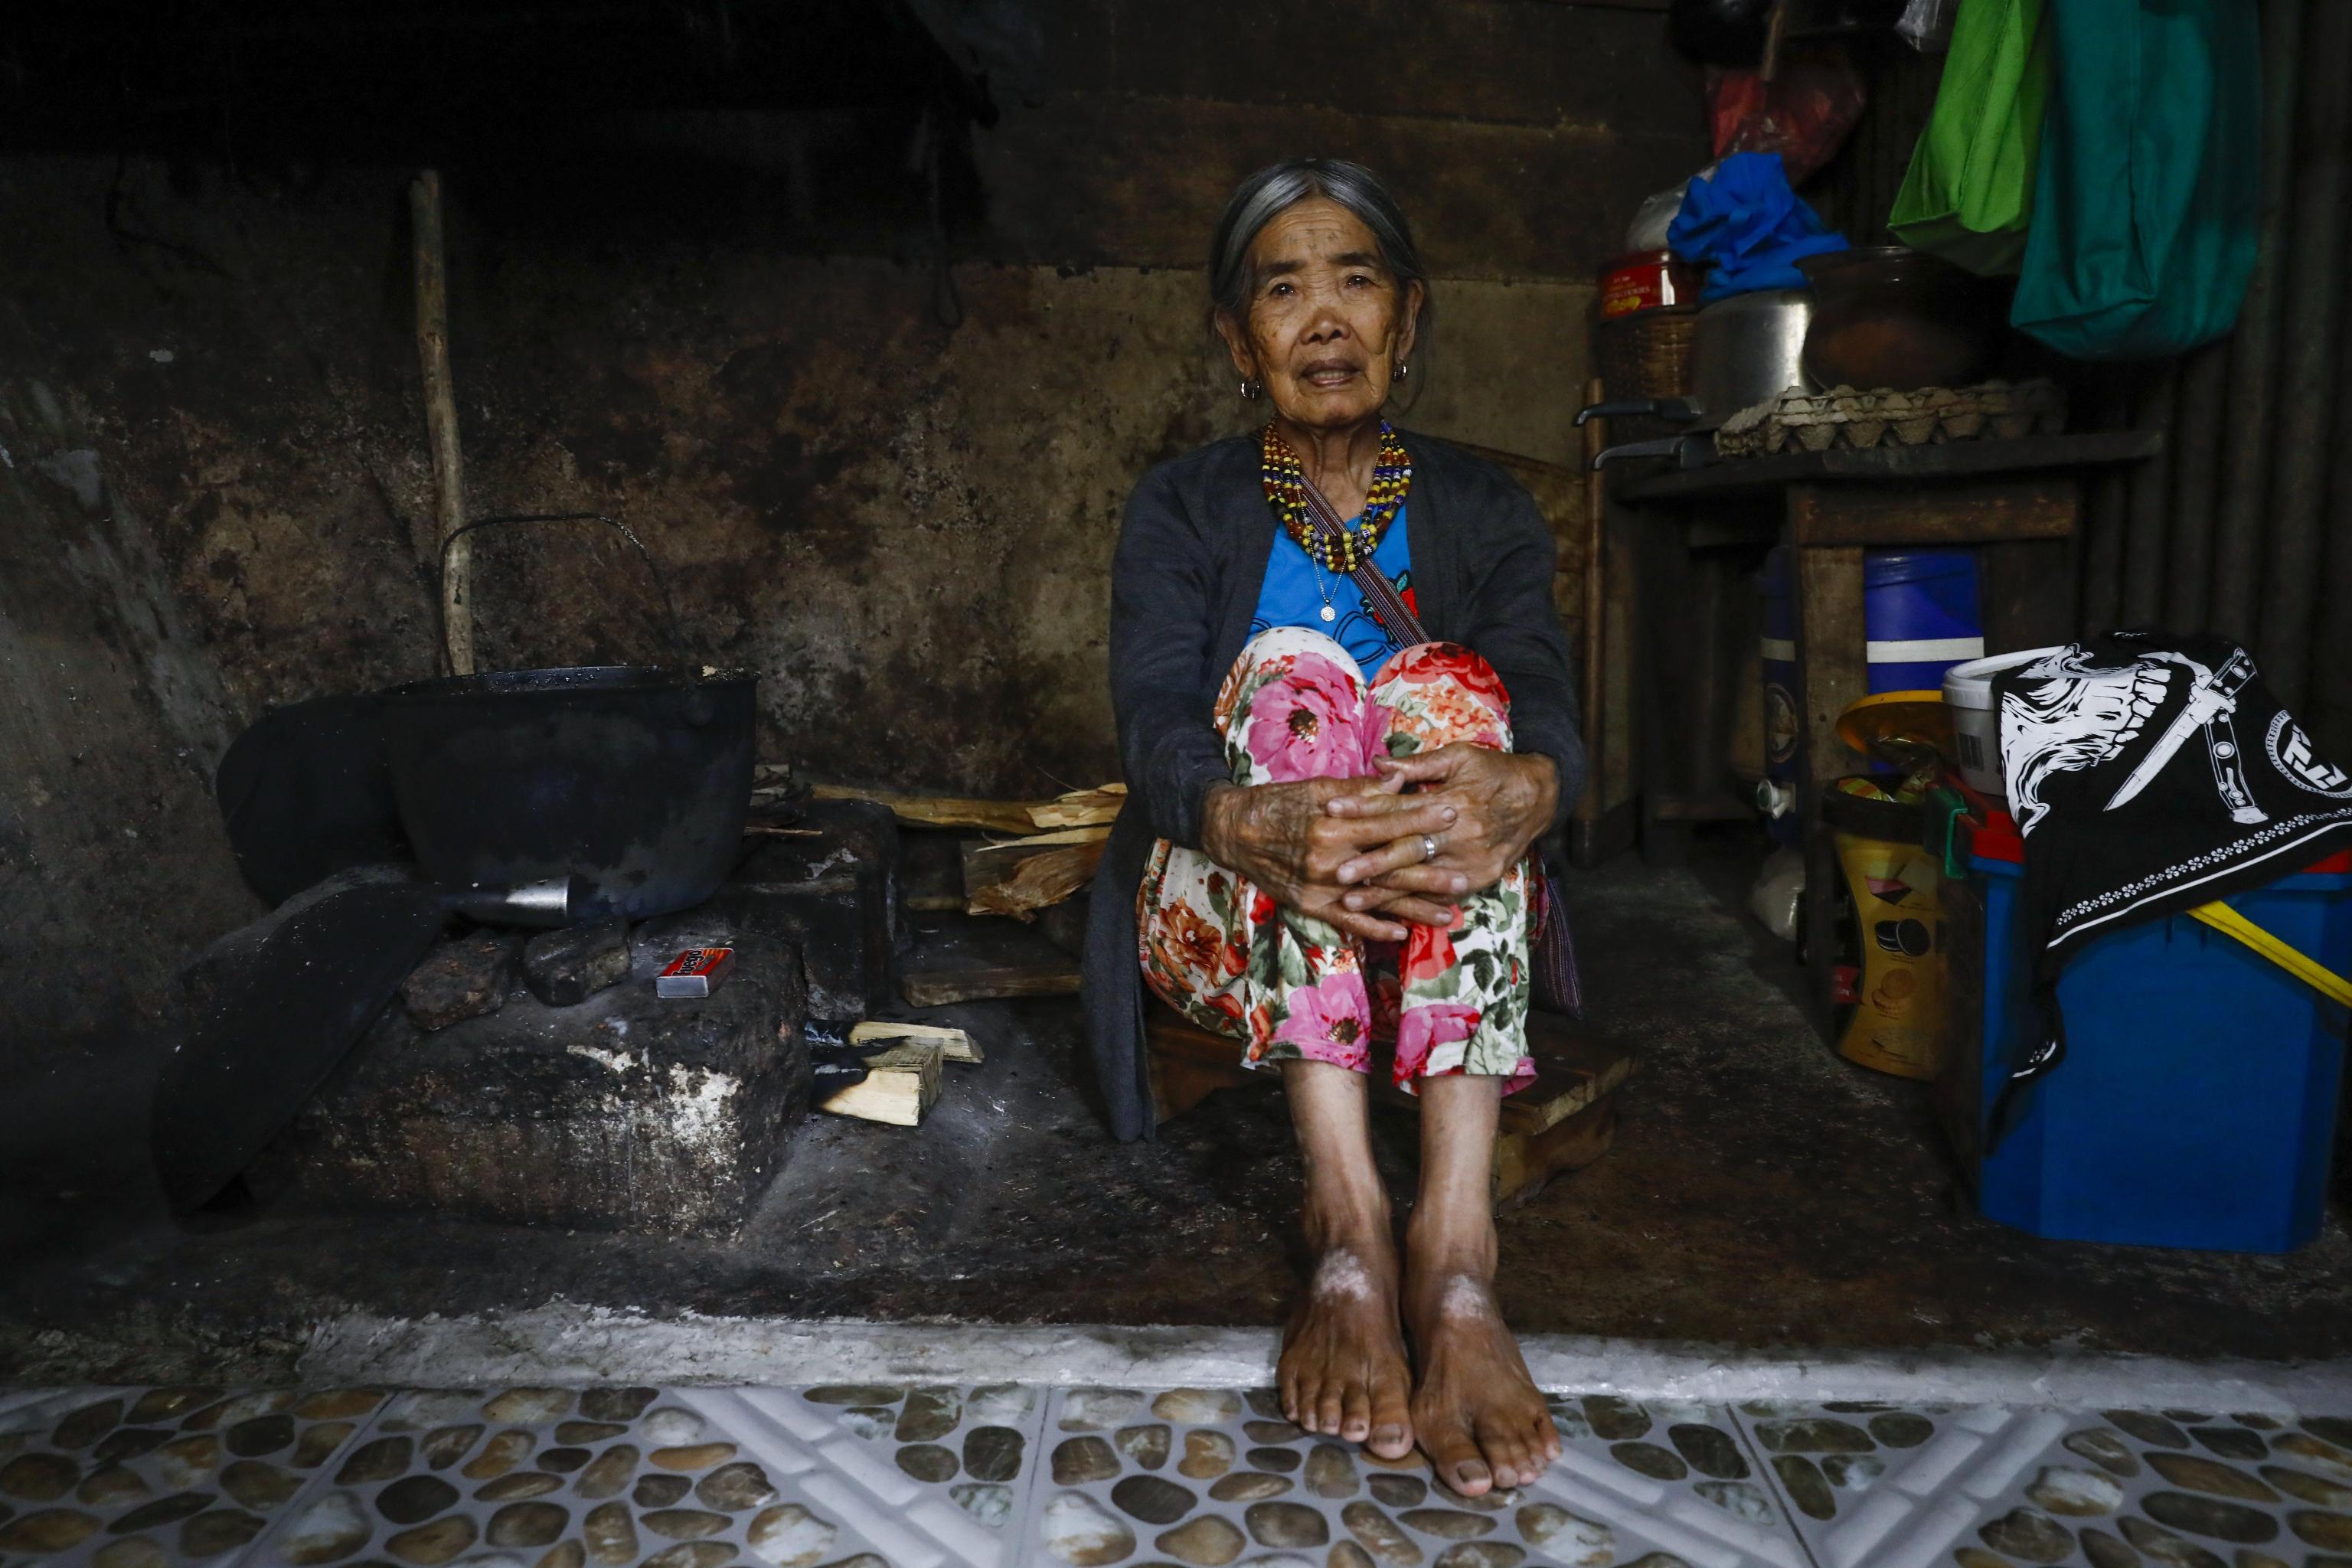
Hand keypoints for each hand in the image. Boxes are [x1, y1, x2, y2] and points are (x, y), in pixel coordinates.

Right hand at [1202, 779, 1464, 942]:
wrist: (1234, 833)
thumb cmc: (1278, 804)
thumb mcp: (1317, 787)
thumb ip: (1361, 789)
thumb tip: (1400, 781)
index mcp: (1334, 822)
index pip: (1388, 821)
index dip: (1422, 818)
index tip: (1453, 814)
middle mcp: (1331, 858)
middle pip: (1390, 866)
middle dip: (1430, 873)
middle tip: (1466, 878)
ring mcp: (1321, 886)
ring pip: (1377, 899)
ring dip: (1413, 909)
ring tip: (1448, 916)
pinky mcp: (1310, 905)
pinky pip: (1348, 922)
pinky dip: (1375, 929)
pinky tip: (1401, 934)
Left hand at [1323, 746, 1556, 895]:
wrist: (1540, 796)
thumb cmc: (1494, 771)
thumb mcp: (1460, 757)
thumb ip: (1418, 765)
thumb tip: (1379, 765)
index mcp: (1452, 801)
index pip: (1398, 807)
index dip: (1363, 808)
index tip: (1331, 810)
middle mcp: (1462, 835)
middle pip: (1407, 851)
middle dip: (1369, 864)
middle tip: (1335, 872)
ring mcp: (1472, 861)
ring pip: (1421, 880)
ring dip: (1385, 894)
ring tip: (1350, 902)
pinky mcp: (1481, 878)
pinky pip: (1442, 895)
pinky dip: (1415, 905)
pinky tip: (1387, 914)